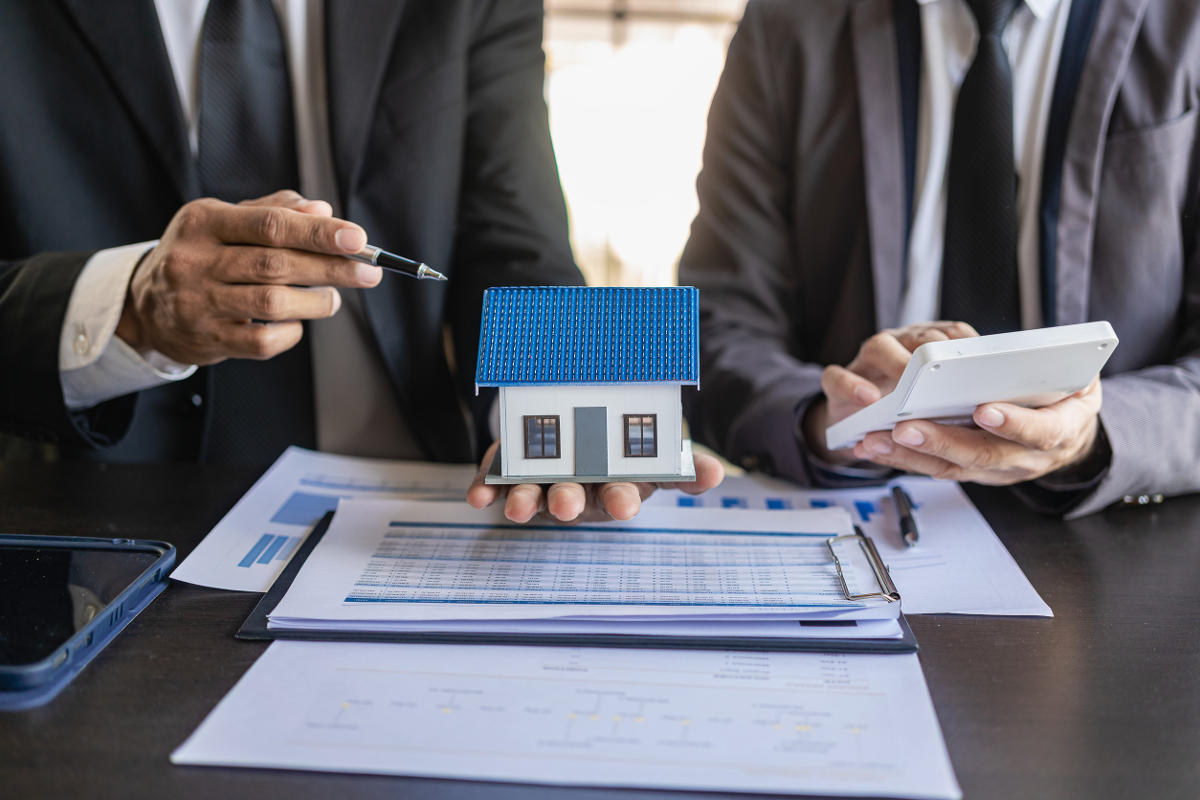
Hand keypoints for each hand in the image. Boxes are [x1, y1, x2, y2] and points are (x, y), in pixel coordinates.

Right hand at [115, 190, 382, 364]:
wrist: (145, 306)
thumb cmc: (200, 256)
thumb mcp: (224, 222)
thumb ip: (274, 212)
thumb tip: (323, 209)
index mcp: (203, 220)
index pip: (271, 224)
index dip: (319, 233)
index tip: (358, 239)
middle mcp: (196, 260)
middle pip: (276, 263)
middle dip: (331, 268)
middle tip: (368, 271)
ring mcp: (198, 302)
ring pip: (272, 303)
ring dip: (315, 301)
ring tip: (333, 298)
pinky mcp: (207, 339)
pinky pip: (262, 341)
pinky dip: (291, 332)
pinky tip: (297, 321)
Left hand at [465, 440, 725, 522]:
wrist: (569, 428)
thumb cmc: (614, 452)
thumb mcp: (651, 455)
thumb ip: (681, 466)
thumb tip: (717, 474)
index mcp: (613, 488)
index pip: (622, 497)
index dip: (622, 501)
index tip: (626, 505)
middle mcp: (576, 493)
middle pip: (573, 501)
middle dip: (569, 504)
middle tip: (567, 505)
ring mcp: (539, 488)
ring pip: (532, 499)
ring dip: (525, 503)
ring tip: (518, 508)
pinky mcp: (505, 478)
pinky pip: (493, 487)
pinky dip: (484, 491)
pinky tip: (477, 497)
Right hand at [805, 321, 978, 462]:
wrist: (861, 432)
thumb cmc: (908, 416)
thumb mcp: (940, 407)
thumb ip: (959, 397)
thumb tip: (996, 404)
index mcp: (929, 348)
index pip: (951, 334)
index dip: (964, 344)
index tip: (978, 360)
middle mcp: (899, 346)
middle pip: (916, 337)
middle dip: (932, 352)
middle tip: (946, 373)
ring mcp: (866, 361)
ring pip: (878, 347)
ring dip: (895, 364)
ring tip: (909, 385)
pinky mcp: (837, 382)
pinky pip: (837, 376)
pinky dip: (852, 386)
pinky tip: (869, 399)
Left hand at [853, 377, 1102, 484]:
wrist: (1069, 437)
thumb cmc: (1069, 397)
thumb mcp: (1079, 378)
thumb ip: (1057, 367)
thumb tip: (1026, 351)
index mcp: (1061, 430)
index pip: (1041, 432)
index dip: (1014, 424)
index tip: (984, 410)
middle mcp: (1026, 458)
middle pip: (982, 455)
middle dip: (941, 442)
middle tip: (905, 428)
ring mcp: (997, 469)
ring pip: (951, 467)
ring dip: (909, 455)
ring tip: (874, 440)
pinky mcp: (972, 471)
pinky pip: (934, 468)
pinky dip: (903, 458)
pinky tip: (874, 445)